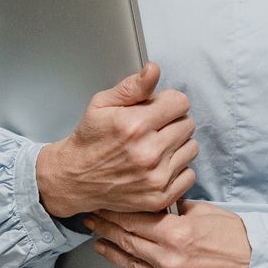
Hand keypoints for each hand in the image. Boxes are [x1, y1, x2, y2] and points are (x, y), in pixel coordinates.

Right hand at [35, 63, 198, 218]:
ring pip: (192, 148)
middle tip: (154, 128)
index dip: (169, 102)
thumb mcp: (102, 104)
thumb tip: (154, 69)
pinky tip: (159, 166)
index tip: (158, 109)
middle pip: (188, 124)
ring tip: (156, 147)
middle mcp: (148, 152)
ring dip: (177, 145)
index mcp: (135, 125)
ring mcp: (156, 178)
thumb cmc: (90, 139)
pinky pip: (189, 175)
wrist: (75, 179)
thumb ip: (132, 87)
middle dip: (173, 122)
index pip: (180, 103)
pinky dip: (178, 169)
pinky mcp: (160, 197)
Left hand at [87, 200, 249, 267]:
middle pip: (127, 243)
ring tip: (101, 245)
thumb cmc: (236, 238)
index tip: (99, 207)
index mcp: (176, 235)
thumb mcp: (205, 212)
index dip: (111, 213)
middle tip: (91, 222)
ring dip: (114, 255)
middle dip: (105, 230)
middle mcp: (169, 262)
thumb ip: (174, 210)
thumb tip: (152, 205)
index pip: (132, 221)